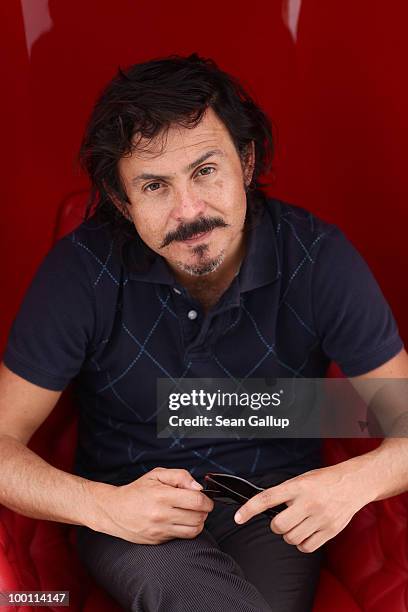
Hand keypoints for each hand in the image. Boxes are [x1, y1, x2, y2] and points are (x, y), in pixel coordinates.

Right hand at [91, 467, 213, 543]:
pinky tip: (181, 521)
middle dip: (204, 510)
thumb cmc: (137, 490)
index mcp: (162, 496)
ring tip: (191, 513)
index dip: (206, 499)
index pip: (197, 501)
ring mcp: (160, 530)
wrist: (114, 510)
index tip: (204, 497)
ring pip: (194, 530)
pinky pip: (183, 537)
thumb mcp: (156, 475)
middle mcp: (161, 515)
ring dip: (199, 521)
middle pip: (199, 517)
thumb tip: (198, 487)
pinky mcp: (159, 540)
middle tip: (198, 504)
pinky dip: (188, 529)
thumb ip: (180, 476)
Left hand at [233, 463, 371, 552]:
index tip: (238, 518)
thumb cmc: (325, 480)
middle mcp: (308, 502)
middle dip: (276, 525)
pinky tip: (307, 532)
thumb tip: (266, 507)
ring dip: (290, 534)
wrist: (353, 483)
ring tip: (299, 522)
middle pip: (278, 526)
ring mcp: (320, 517)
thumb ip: (285, 493)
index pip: (267, 498)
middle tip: (284, 518)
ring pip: (291, 538)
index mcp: (298, 486)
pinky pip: (306, 547)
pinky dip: (302, 544)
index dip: (249, 509)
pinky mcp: (330, 530)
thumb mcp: (302, 479)